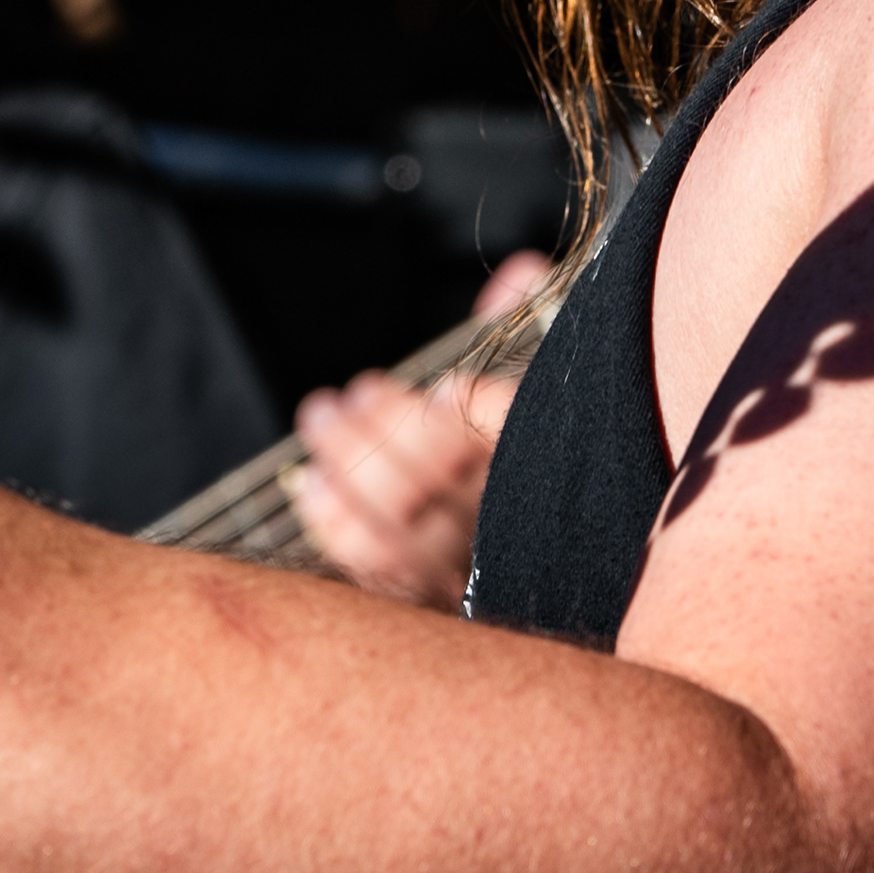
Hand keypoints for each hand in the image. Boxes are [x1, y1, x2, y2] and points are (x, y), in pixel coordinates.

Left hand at [288, 250, 551, 603]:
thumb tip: (517, 271)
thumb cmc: (538, 439)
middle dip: (396, 433)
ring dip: (354, 463)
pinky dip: (337, 524)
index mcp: (559, 473)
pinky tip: (313, 481)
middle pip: (452, 489)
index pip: (523, 448)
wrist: (548, 560)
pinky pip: (378, 572)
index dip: (485, 418)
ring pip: (407, 525)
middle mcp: (519, 535)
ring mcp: (472, 576)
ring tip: (324, 414)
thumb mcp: (545, 376)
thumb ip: (532, 325)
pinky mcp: (430, 601)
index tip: (452, 386)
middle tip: (361, 391)